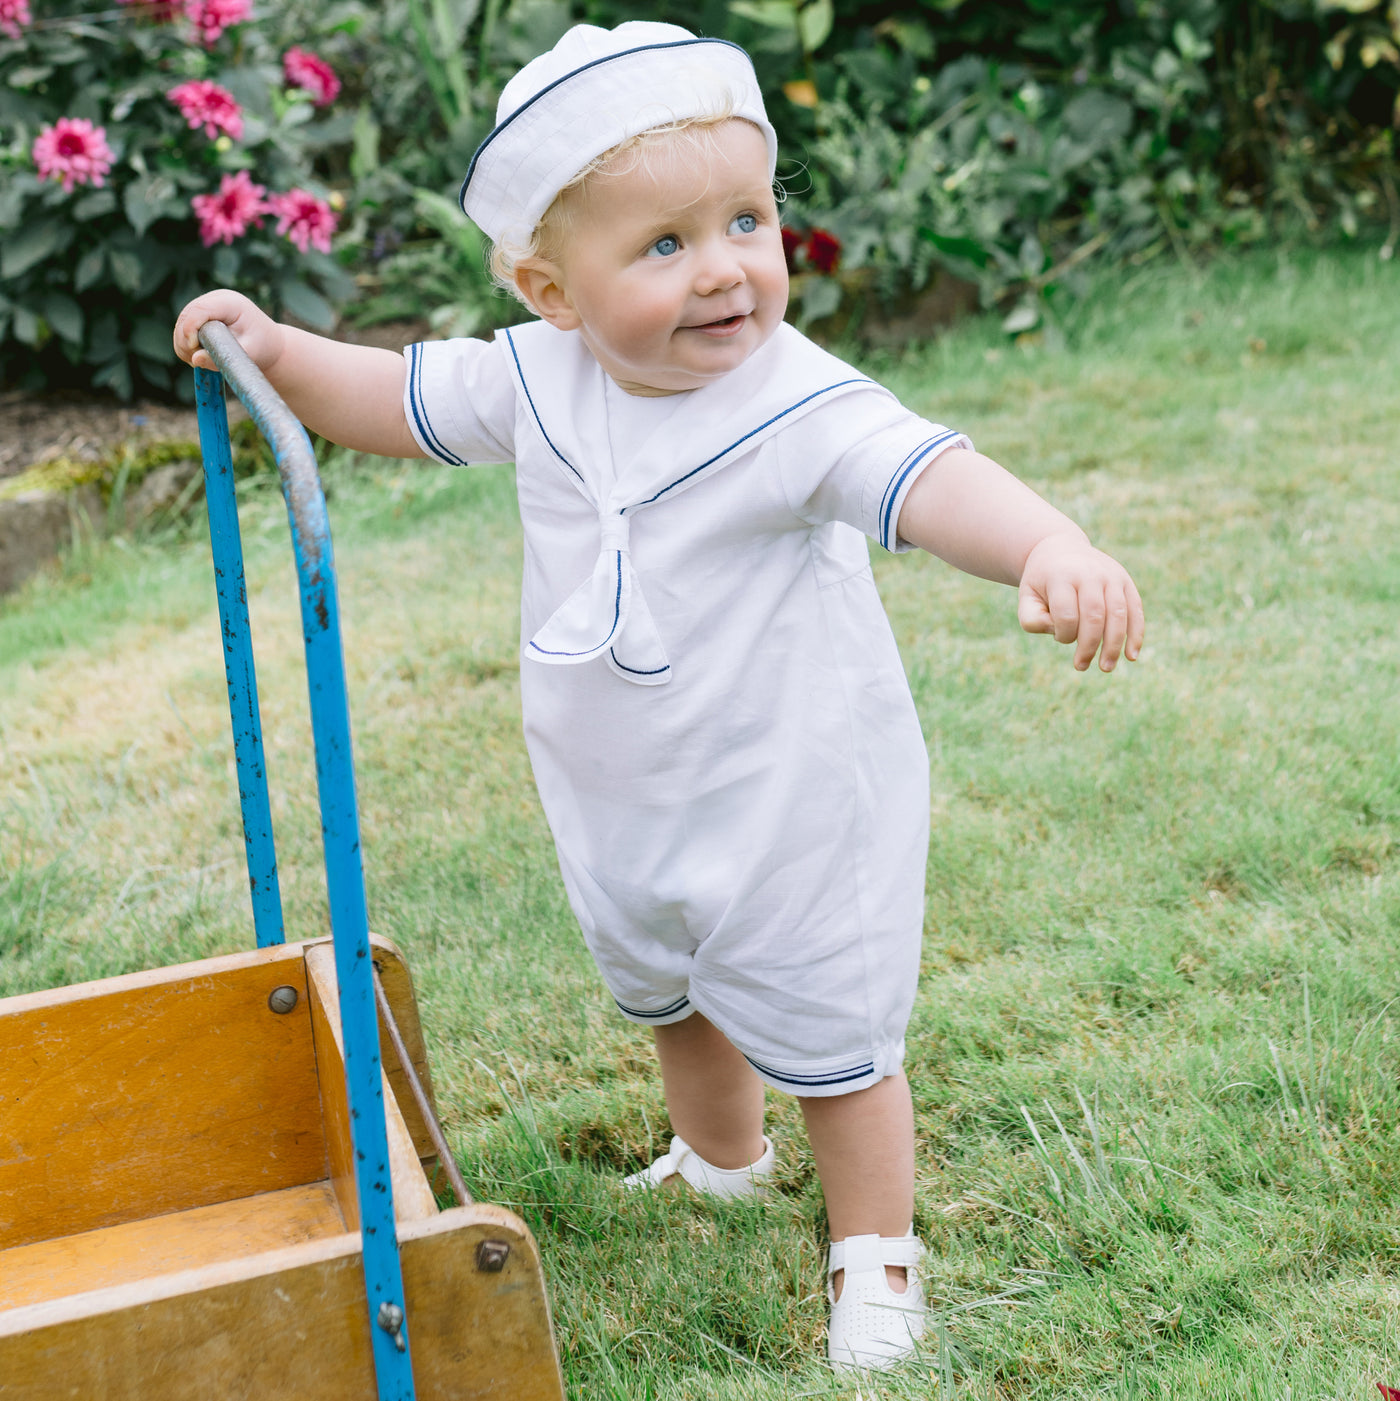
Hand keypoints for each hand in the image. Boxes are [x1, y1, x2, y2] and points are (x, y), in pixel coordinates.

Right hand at [173, 289, 283, 372]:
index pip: (200, 310)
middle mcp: (216, 299)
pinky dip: (184, 343)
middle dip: (184, 340)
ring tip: (197, 361)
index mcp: (231, 303)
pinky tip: (196, 356)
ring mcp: (207, 304)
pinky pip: (183, 327)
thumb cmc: (262, 347)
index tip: (193, 350)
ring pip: (181, 322)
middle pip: (186, 315)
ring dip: (183, 343)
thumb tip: (194, 360)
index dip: (190, 329)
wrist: (269, 343)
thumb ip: (222, 357)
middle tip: (194, 362)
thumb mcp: (248, 354)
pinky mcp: (202, 314)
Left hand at [1017, 531, 1144, 671]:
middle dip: (1090, 646)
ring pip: (1119, 614)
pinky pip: (1136, 609)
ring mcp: (1111, 576)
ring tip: (1106, 667)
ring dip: (1114, 645)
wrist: (1061, 549)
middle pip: (1095, 616)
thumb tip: (1057, 631)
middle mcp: (1090, 573)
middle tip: (1081, 666)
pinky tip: (1131, 655)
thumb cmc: (1042, 582)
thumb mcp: (1026, 597)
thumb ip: (1032, 619)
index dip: (1063, 634)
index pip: (1067, 614)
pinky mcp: (1126, 581)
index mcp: (1063, 576)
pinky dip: (1136, 634)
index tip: (1058, 637)